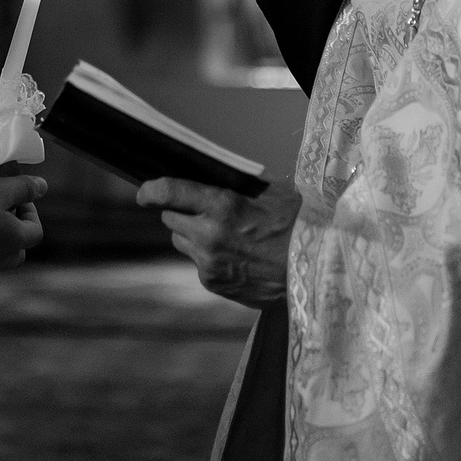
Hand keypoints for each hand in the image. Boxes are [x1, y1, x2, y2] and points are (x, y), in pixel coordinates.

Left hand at [136, 176, 299, 307]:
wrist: (317, 267)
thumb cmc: (298, 223)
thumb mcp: (269, 192)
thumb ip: (234, 186)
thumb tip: (209, 177)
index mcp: (221, 206)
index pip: (170, 193)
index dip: (151, 190)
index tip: (143, 192)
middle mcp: (208, 235)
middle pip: (170, 218)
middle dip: (181, 212)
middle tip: (203, 211)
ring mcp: (208, 263)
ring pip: (181, 242)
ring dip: (192, 235)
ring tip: (224, 235)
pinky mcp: (213, 283)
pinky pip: (197, 263)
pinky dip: (207, 257)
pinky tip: (234, 256)